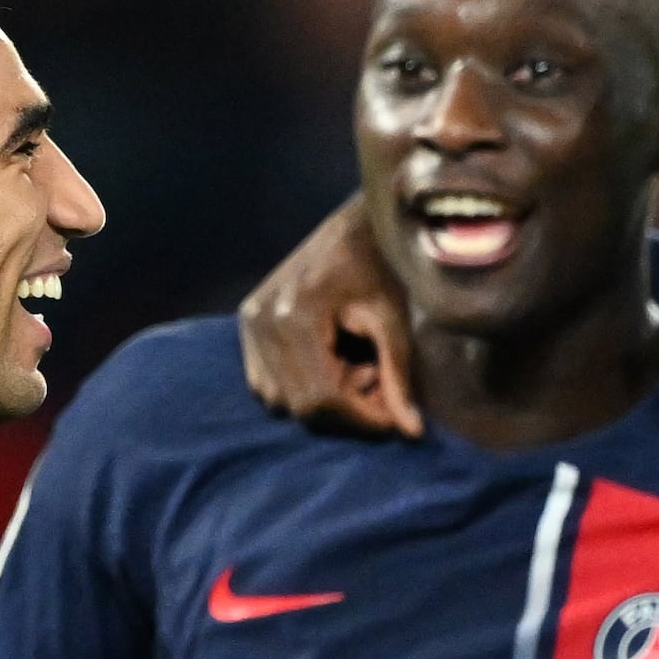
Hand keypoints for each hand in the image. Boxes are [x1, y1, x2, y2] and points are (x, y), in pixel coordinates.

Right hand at [236, 198, 420, 438]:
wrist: (357, 226)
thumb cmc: (383, 266)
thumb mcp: (394, 321)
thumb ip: (399, 377)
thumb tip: (410, 433)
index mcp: (295, 316)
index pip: (321, 398)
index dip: (360, 419)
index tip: (395, 421)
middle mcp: (261, 321)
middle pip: (298, 405)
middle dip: (345, 411)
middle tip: (381, 389)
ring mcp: (248, 322)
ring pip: (280, 399)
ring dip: (324, 401)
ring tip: (360, 370)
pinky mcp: (248, 322)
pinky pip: (267, 382)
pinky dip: (302, 386)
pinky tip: (336, 364)